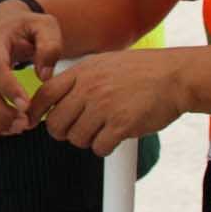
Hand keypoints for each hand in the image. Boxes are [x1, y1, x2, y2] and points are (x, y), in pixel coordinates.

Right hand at [0, 0, 62, 136]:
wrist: (0, 21)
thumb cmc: (23, 26)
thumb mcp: (44, 25)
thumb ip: (50, 45)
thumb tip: (44, 75)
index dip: (8, 87)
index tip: (26, 105)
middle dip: (1, 111)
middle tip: (24, 122)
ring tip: (17, 128)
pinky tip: (5, 128)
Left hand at [30, 49, 184, 156]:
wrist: (175, 76)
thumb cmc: (141, 71)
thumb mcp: (103, 64)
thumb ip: (79, 80)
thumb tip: (54, 99)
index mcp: (82, 72)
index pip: (44, 94)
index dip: (35, 112)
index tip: (35, 121)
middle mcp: (89, 88)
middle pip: (56, 124)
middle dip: (63, 132)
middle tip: (78, 130)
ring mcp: (104, 106)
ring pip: (76, 139)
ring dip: (87, 140)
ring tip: (102, 130)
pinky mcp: (121, 124)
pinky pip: (98, 147)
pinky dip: (104, 147)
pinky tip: (115, 137)